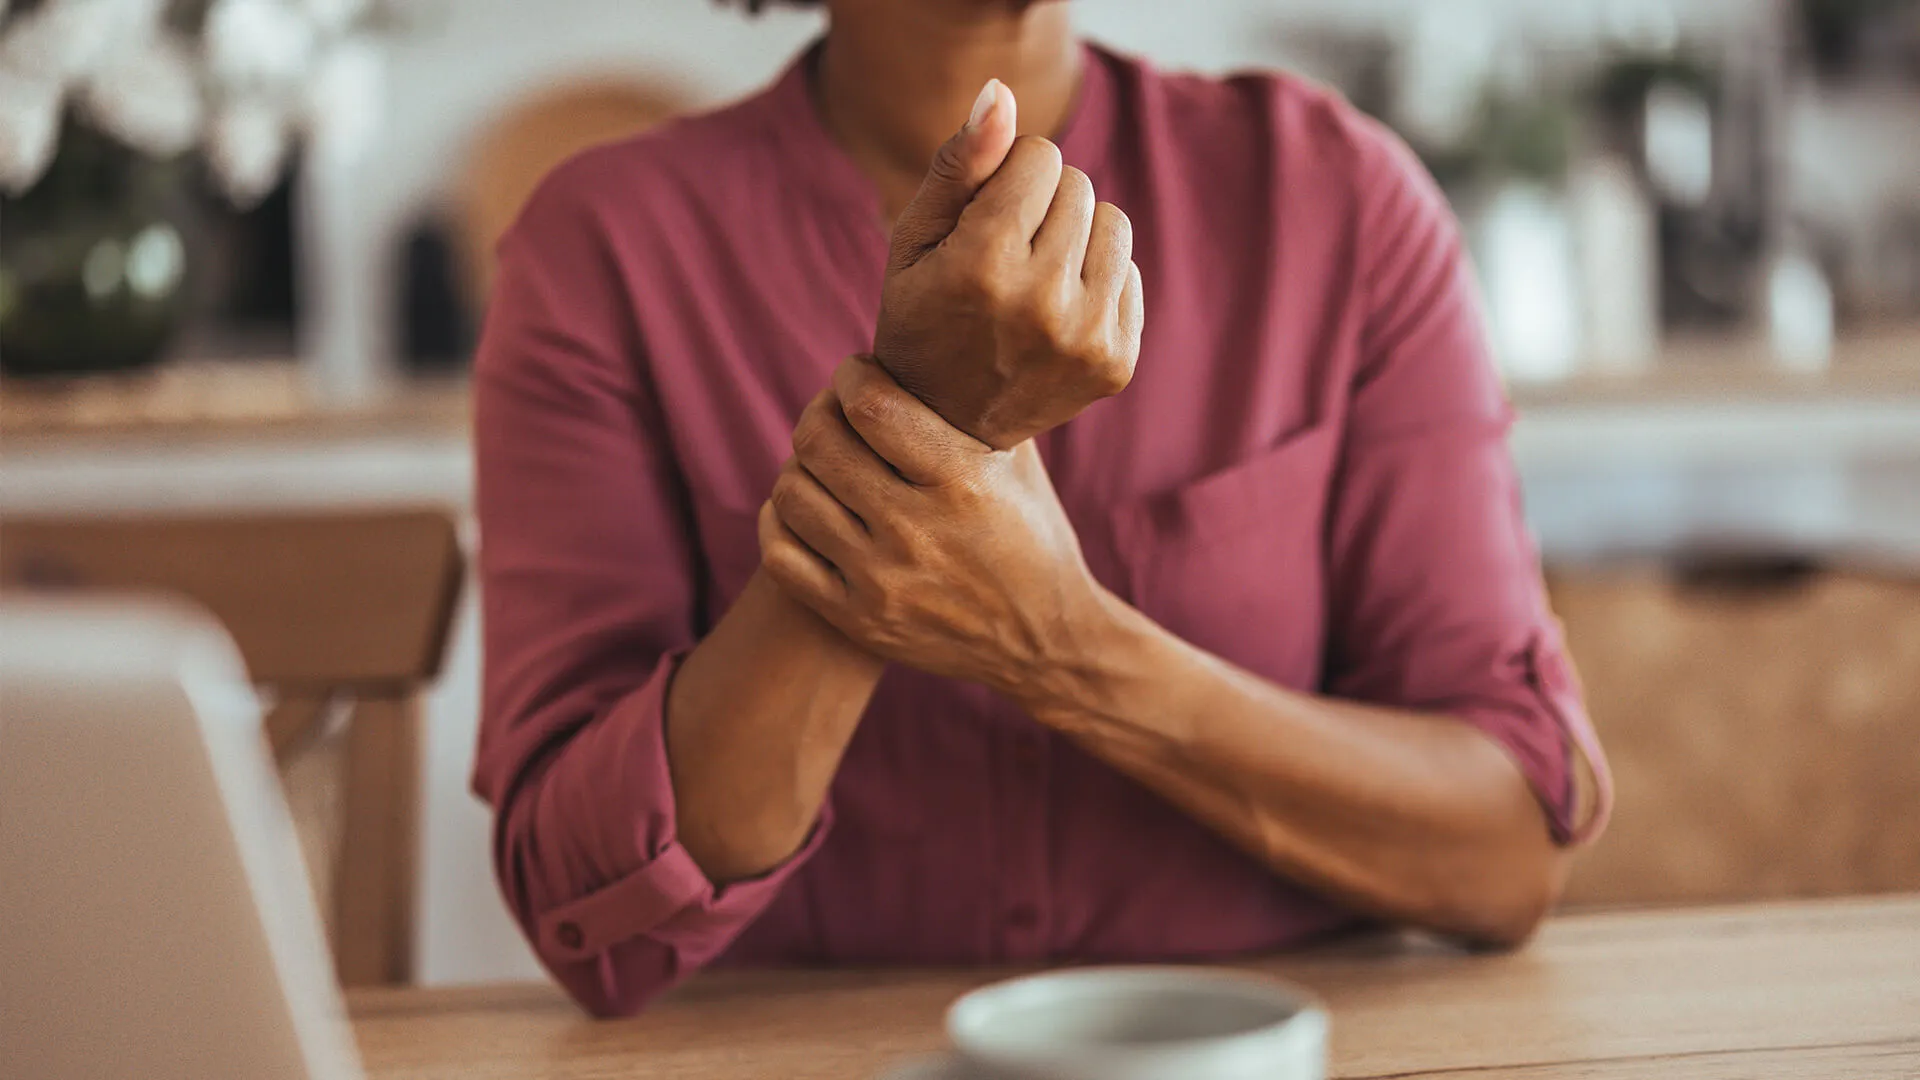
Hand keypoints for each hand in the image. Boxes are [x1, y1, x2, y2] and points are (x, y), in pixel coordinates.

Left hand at [759, 356, 1110, 703]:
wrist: (1043, 641)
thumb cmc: (1031, 537)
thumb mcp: (1018, 465)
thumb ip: (974, 409)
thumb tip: (927, 343)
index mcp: (963, 483)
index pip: (870, 406)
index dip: (850, 376)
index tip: (857, 374)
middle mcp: (917, 532)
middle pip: (818, 443)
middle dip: (819, 412)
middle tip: (835, 413)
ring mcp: (881, 581)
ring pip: (791, 493)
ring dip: (801, 465)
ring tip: (825, 462)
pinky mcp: (858, 620)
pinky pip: (780, 554)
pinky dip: (781, 520)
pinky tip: (808, 508)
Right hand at [873, 80, 1145, 450]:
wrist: (947, 426)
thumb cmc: (923, 315)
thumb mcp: (914, 239)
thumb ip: (958, 163)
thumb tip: (1001, 93)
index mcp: (984, 266)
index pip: (1041, 156)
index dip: (1009, 178)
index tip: (983, 220)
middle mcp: (1042, 304)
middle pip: (1080, 184)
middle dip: (1043, 205)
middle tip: (1006, 257)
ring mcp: (1087, 338)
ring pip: (1113, 222)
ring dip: (1077, 237)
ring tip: (1034, 279)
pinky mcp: (1117, 362)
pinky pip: (1130, 272)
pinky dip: (1097, 281)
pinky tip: (1057, 314)